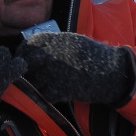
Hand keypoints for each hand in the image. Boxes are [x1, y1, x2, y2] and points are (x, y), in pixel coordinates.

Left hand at [16, 31, 132, 103]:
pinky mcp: (60, 89)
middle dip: (27, 72)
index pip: (26, 46)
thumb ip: (51, 45)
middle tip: (32, 77)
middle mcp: (51, 54)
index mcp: (54, 40)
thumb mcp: (72, 41)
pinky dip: (47, 95)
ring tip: (45, 85)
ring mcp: (54, 72)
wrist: (112, 72)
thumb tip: (31, 51)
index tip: (26, 61)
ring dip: (35, 85)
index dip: (24, 55)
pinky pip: (44, 94)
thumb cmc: (94, 55)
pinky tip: (55, 93)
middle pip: (26, 65)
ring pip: (33, 82)